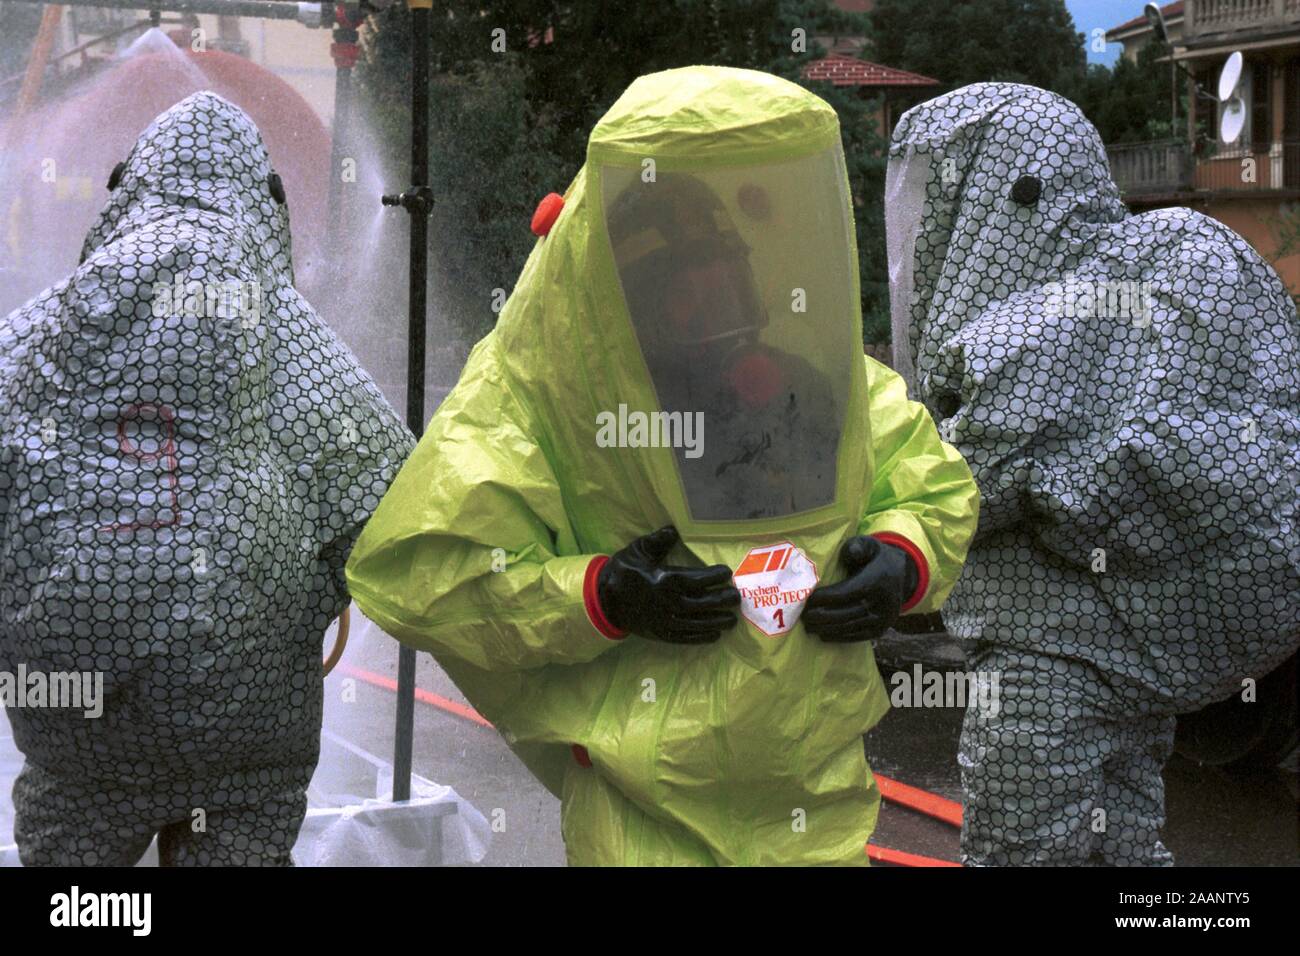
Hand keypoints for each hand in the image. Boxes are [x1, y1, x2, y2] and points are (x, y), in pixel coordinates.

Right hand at [597, 526, 739, 644]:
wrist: (604, 600)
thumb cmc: (624, 571)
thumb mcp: (638, 550)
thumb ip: (658, 540)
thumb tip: (674, 529)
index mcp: (666, 580)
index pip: (699, 579)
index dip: (716, 576)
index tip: (726, 572)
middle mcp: (670, 603)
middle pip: (705, 603)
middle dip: (723, 600)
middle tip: (736, 597)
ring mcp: (666, 621)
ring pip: (699, 623)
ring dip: (718, 621)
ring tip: (732, 619)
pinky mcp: (661, 634)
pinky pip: (686, 638)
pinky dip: (702, 637)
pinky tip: (715, 635)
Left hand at [802, 536, 918, 643]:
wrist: (901, 575)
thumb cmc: (875, 557)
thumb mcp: (869, 545)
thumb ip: (857, 546)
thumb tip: (851, 553)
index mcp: (879, 579)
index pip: (849, 592)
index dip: (827, 597)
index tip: (808, 599)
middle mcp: (884, 602)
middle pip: (848, 612)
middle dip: (823, 616)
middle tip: (803, 616)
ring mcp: (884, 618)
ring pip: (852, 627)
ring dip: (828, 629)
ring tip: (808, 627)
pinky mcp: (882, 629)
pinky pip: (858, 636)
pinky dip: (840, 637)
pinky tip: (823, 635)